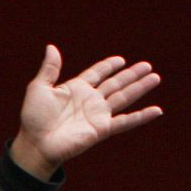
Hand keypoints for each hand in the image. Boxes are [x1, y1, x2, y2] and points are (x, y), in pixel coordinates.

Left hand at [9, 46, 162, 179]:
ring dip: (140, 88)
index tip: (121, 59)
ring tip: (155, 77)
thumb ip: (49, 69)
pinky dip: (142, 116)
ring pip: (124, 97)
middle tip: (147, 65)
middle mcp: (90, 100)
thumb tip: (51, 47)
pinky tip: (157, 110)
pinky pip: (126, 122)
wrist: (36, 143)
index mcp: (76, 88)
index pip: (97, 73)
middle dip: (131, 74)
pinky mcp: (102, 129)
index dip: (108, 66)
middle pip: (116, 84)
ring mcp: (98, 114)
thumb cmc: (34, 118)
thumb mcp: (39, 88)